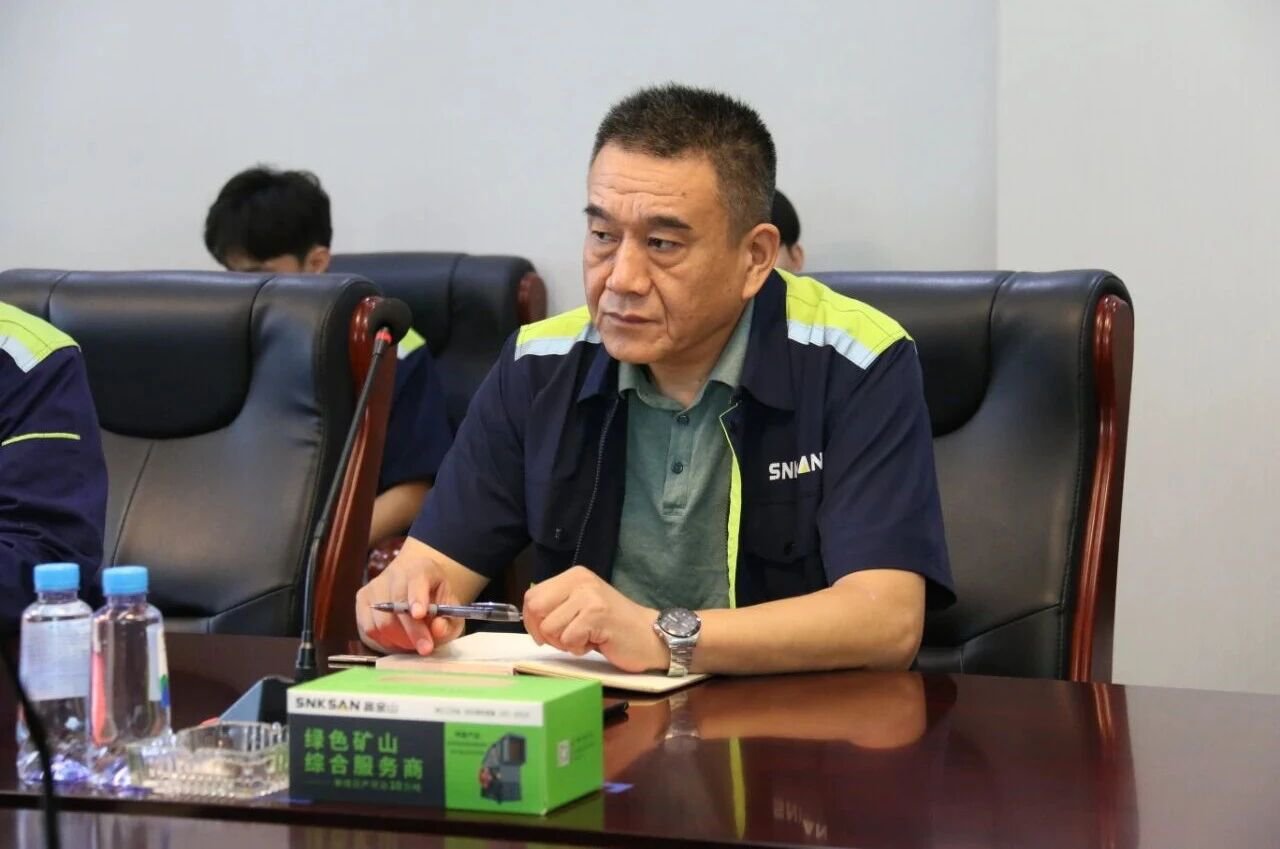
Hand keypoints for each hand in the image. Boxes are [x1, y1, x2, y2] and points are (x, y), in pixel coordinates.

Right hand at [355, 552, 464, 654]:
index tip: (419, 614)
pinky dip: (385, 641)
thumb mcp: (451, 608)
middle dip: (412, 632)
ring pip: (381, 621)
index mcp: (421, 568)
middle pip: (396, 606)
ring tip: (414, 644)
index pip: (416, 580)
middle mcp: (394, 574)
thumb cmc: (435, 599)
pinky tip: (398, 641)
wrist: (416, 586)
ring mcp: (374, 586)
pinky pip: (369, 629)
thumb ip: (449, 620)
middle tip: (425, 648)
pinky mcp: (362, 600)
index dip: (417, 597)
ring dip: (399, 640)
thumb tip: (437, 630)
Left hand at [523, 566, 666, 672]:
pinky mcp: (597, 615)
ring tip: (587, 638)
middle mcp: (580, 581)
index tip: (546, 634)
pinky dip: (579, 649)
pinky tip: (597, 642)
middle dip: (546, 633)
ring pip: (550, 628)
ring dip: (565, 643)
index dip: (532, 621)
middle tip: (568, 639)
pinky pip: (569, 639)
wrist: (651, 636)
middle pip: (535, 609)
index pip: (531, 596)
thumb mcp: (581, 606)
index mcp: (573, 576)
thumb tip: (529, 617)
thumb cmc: (613, 627)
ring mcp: (589, 596)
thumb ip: (557, 606)